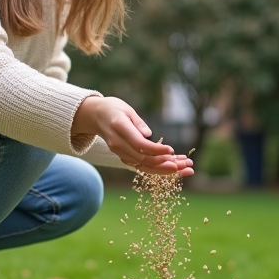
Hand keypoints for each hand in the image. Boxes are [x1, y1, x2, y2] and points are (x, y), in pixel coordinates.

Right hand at [72, 96, 194, 176]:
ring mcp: (119, 152)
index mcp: (119, 128)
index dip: (155, 150)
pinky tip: (172, 167)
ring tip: (182, 169)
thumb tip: (149, 135)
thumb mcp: (127, 109)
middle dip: (163, 164)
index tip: (171, 150)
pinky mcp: (122, 156)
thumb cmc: (113, 108)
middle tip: (182, 166)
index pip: (139, 144)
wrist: (95, 116)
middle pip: (142, 159)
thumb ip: (138, 122)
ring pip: (142, 166)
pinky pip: (140, 165)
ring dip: (163, 169)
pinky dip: (156, 168)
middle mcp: (117, 143)